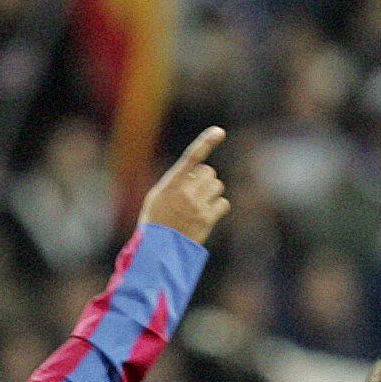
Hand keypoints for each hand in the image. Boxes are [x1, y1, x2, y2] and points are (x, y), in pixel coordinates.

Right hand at [138, 125, 229, 242]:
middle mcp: (185, 192)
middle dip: (204, 180)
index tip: (219, 131)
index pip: (191, 157)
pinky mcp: (207, 220)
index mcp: (171, 183)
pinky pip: (223, 203)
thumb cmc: (156, 221)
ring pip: (218, 186)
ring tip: (198, 206)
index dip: (206, 141)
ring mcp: (197, 206)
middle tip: (193, 193)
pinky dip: (218, 207)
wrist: (157, 250)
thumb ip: (177, 181)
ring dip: (211, 193)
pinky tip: (206, 215)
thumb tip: (198, 172)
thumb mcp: (158, 196)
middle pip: (209, 172)